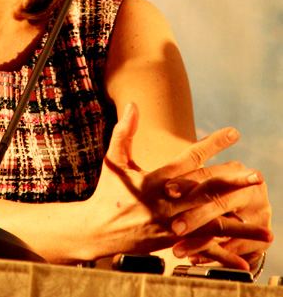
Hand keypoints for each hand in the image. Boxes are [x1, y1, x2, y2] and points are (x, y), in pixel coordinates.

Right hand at [85, 103, 270, 260]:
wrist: (98, 231)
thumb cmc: (108, 191)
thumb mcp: (113, 159)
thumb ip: (124, 131)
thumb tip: (132, 104)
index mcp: (155, 180)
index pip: (190, 158)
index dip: (212, 144)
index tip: (233, 133)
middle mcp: (167, 203)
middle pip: (207, 190)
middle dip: (233, 180)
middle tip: (256, 173)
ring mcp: (173, 224)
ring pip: (211, 217)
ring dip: (238, 214)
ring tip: (261, 210)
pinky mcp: (175, 241)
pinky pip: (205, 244)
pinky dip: (226, 249)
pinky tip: (245, 255)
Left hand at [164, 160, 271, 268]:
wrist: (250, 211)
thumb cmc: (217, 188)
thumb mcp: (201, 175)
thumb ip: (173, 157)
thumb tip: (135, 117)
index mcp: (234, 170)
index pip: (208, 174)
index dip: (187, 182)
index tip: (167, 190)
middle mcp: (248, 190)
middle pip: (218, 200)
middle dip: (195, 214)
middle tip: (174, 227)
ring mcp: (257, 215)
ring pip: (222, 228)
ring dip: (199, 239)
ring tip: (178, 248)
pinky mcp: (258, 240)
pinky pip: (230, 249)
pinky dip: (210, 254)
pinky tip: (193, 258)